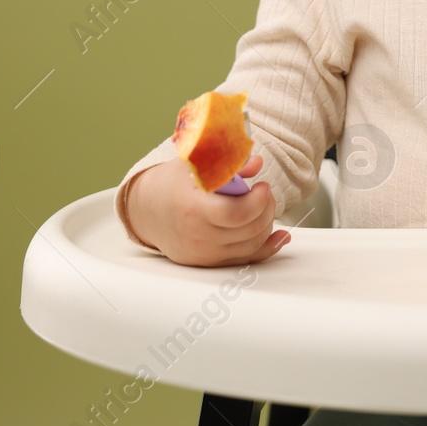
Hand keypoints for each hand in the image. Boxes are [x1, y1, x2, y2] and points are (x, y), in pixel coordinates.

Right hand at [127, 154, 289, 266]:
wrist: (147, 209)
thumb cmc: (173, 183)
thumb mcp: (195, 163)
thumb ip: (227, 162)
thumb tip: (255, 164)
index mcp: (192, 208)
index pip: (235, 214)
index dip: (258, 201)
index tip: (262, 186)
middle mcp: (197, 236)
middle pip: (248, 230)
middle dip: (267, 209)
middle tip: (265, 194)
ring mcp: (203, 253)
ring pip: (251, 246)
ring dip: (267, 224)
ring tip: (263, 207)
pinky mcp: (208, 262)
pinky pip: (245, 260)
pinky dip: (266, 247)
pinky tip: (279, 236)